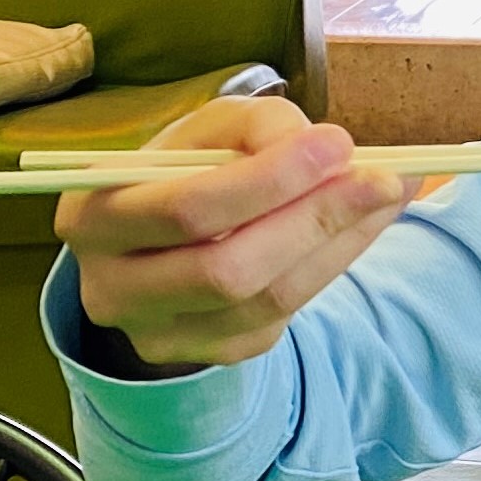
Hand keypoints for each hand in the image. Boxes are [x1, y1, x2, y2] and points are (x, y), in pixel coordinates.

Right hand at [55, 97, 413, 369]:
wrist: (155, 246)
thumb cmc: (180, 173)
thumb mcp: (204, 131)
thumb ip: (257, 126)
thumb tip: (324, 150)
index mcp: (94, 217)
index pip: (188, 208)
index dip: (269, 180)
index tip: (339, 145)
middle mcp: (113, 288)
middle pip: (227, 269)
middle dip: (314, 220)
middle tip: (381, 179)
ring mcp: (160, 333)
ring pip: (264, 301)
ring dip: (338, 245)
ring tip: (386, 196)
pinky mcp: (209, 354)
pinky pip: (281, 318)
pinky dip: (331, 267)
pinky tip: (361, 228)